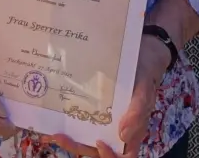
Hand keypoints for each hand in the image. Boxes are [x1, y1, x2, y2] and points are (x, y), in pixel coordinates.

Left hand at [46, 34, 168, 156]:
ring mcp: (105, 121)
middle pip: (98, 150)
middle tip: (60, 135)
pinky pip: (82, 121)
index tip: (98, 142)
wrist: (141, 52)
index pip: (124, 156)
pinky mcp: (95, 109)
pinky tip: (56, 117)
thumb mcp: (144, 89)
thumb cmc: (145, 73)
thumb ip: (137, 111)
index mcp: (134, 131)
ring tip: (53, 132)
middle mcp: (118, 131)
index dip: (110, 156)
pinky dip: (69, 123)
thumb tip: (123, 136)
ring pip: (88, 139)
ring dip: (71, 139)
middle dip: (78, 146)